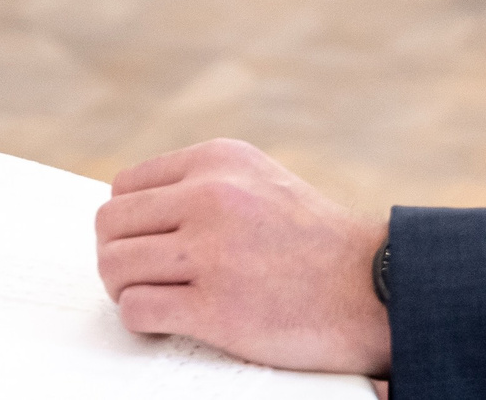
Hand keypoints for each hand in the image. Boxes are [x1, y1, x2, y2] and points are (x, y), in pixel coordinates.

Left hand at [95, 138, 390, 375]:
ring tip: (150, 302)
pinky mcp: (217, 308)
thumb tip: (137, 211)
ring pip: (115, 266)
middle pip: (110, 225)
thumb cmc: (318, 243)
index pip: (126, 187)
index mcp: (217, 161)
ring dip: (123, 291)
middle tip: (140, 279)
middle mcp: (210, 197)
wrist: (375, 290)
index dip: (129, 224)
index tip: (146, 247)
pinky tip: (163, 325)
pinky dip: (140, 322)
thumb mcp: (260, 183)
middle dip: (117, 257)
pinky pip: (137, 310)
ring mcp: (212, 253)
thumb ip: (204, 185)